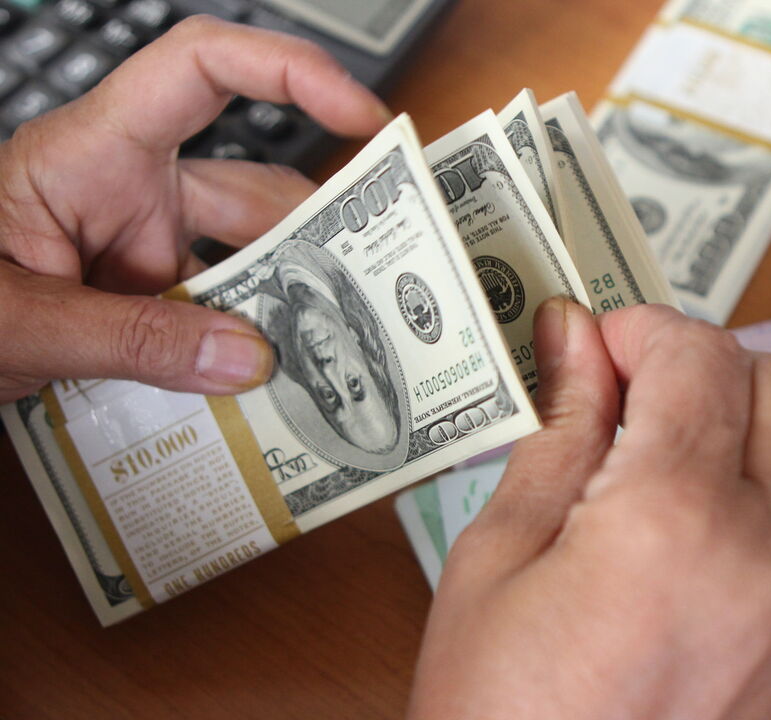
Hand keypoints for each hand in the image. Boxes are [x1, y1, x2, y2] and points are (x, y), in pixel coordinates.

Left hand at [0, 16, 390, 403]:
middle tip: (376, 286)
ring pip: (244, 261)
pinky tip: (269, 394)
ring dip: (282, 308)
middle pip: (253, 186)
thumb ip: (128, 339)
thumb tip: (248, 359)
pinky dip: (244, 351)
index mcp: (92, 153)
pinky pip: (214, 314)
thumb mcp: (13, 321)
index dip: (288, 70)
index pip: (201, 67)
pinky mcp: (143, 298)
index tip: (361, 117)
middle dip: (316, 236)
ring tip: (329, 359)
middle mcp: (128, 189)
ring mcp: (139, 246)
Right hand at [410, 300, 770, 719]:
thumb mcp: (499, 560)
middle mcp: (768, 555)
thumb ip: (558, 431)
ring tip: (650, 456)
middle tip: (626, 390)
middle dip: (706, 364)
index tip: (594, 344)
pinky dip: (758, 485)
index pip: (701, 358)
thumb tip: (573, 340)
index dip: (641, 329)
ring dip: (738, 420)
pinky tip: (683, 519)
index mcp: (677, 521)